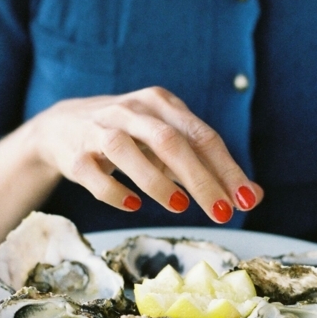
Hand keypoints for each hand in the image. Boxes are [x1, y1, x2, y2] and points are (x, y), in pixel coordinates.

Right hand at [31, 86, 262, 222]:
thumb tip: (253, 195)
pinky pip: (95, 175)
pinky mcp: (76, 155)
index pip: (202, 136)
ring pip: (128, 151)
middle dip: (200, 179)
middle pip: (170, 142)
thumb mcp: (169, 144)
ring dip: (156, 181)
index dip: (227, 169)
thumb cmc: (129, 137)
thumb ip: (208, 167)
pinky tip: (134, 205)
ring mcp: (100, 130)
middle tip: (222, 213)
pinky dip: (115, 192)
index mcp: (161, 104)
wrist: (63, 127)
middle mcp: (132, 110)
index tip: (248, 200)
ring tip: (179, 208)